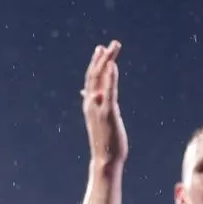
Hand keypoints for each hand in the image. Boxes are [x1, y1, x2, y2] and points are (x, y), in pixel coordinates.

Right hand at [80, 41, 127, 163]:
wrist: (105, 159)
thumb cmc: (105, 141)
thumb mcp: (100, 119)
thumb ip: (96, 104)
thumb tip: (90, 92)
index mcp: (90, 104)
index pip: (91, 79)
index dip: (96, 63)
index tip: (101, 50)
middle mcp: (91, 103)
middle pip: (95, 75)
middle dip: (103, 58)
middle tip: (112, 43)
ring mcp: (98, 108)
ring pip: (100, 79)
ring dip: (107, 61)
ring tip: (113, 47)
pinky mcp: (108, 113)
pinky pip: (109, 92)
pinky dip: (110, 78)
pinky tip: (113, 66)